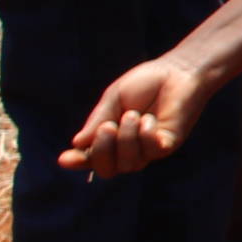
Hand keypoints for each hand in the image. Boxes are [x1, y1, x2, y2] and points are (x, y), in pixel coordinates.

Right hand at [62, 56, 215, 176]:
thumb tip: (77, 144)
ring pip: (129, 164)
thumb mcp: (113, 99)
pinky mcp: (168, 144)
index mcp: (110, 139)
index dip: (77, 163)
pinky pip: (152, 151)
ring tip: (133, 114)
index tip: (64, 158)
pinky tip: (149, 119)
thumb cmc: (144, 84)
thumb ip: (98, 120)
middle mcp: (128, 149)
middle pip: (107, 170)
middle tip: (108, 126)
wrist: (176, 71)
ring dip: (126, 139)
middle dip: (102, 152)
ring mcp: (149, 149)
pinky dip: (145, 135)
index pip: (91, 159)